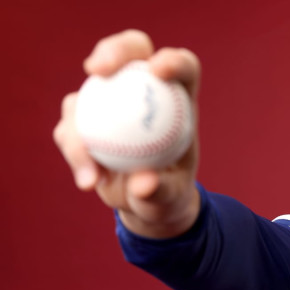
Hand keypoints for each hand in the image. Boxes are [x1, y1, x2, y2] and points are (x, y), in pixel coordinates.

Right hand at [53, 29, 201, 237]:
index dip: (173, 61)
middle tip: (97, 71)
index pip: (183, 68)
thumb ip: (160, 191)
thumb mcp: (169, 198)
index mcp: (179, 100)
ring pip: (90, 89)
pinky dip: (75, 152)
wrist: (144, 203)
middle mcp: (145, 90)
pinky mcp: (85, 119)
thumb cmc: (167, 194)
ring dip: (84, 125)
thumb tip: (143, 184)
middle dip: (114, 50)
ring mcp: (112, 100)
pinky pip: (71, 126)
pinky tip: (88, 181)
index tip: (158, 72)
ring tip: (94, 170)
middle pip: (132, 51)